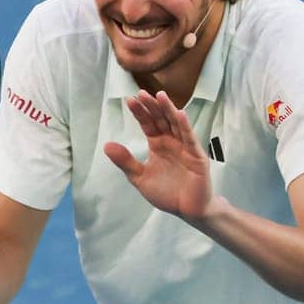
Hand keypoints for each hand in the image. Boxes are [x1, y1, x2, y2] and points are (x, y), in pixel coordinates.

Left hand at [103, 90, 212, 222]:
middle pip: (161, 119)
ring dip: (168, 110)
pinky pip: (190, 139)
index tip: (129, 100)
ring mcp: (185, 147)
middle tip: (142, 93)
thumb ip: (126, 162)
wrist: (187, 210)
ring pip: (176, 124)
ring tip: (160, 96)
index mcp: (158, 145)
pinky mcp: (197, 156)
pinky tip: (180, 113)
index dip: (140, 112)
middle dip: (152, 107)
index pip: (148, 124)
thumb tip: (106, 146)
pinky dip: (185, 126)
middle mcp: (172, 142)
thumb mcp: (140, 178)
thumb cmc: (167, 194)